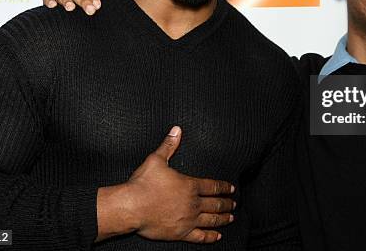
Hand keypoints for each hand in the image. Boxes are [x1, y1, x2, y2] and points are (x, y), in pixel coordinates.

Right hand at [97, 126, 234, 243]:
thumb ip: (168, 145)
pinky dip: (210, 237)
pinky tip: (216, 236)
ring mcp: (188, 220)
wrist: (131, 206)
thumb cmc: (143, 183)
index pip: (213, 186)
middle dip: (226, 204)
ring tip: (230, 218)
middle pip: (215, 204)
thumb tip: (176, 129)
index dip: (224, 187)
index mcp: (190, 185)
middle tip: (234, 204)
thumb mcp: (156, 160)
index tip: (231, 189)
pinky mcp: (180, 233)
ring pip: (211, 220)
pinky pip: (200, 237)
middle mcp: (193, 203)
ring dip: (222, 219)